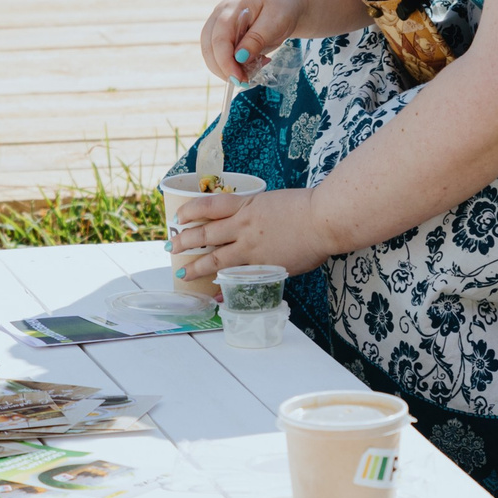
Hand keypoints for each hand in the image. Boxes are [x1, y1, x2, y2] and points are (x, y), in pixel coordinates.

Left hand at [168, 187, 335, 279]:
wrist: (325, 220)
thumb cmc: (308, 208)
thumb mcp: (274, 203)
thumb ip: (258, 214)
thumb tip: (251, 227)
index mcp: (246, 205)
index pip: (208, 205)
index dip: (190, 211)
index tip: (179, 216)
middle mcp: (242, 226)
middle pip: (204, 233)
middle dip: (185, 240)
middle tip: (172, 246)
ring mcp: (251, 248)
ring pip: (214, 257)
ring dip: (195, 266)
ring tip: (182, 271)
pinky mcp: (262, 267)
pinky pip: (237, 278)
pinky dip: (224, 288)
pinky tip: (215, 294)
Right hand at [201, 0, 301, 80]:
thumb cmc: (283, 5)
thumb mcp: (276, 20)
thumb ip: (257, 38)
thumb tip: (239, 58)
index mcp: (231, 8)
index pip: (219, 40)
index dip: (226, 63)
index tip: (240, 79)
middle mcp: (219, 15)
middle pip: (208, 48)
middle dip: (223, 69)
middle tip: (244, 81)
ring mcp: (219, 24)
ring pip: (211, 53)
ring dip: (226, 69)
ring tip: (251, 72)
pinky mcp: (224, 34)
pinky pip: (220, 54)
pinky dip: (232, 65)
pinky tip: (251, 65)